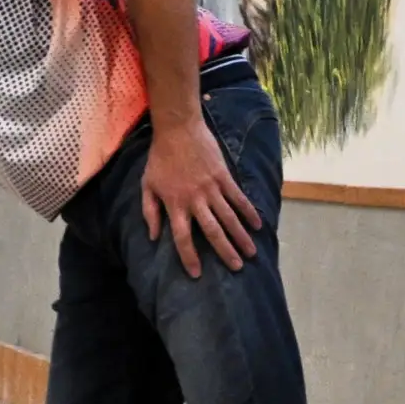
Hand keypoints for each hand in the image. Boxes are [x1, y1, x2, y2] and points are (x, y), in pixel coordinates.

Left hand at [140, 118, 260, 277]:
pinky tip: (257, 225)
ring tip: (251, 252)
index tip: (197, 274)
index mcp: (175, 205)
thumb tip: (153, 237)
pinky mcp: (224, 176)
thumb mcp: (147, 186)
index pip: (182, 238)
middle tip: (237, 267)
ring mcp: (211, 188)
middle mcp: (195, 200)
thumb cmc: (160, 158)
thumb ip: (150, 212)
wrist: (178, 129)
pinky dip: (249, 211)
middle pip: (212, 231)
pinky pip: (238, 197)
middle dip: (225, 251)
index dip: (189, 257)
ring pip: (229, 217)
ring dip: (241, 236)